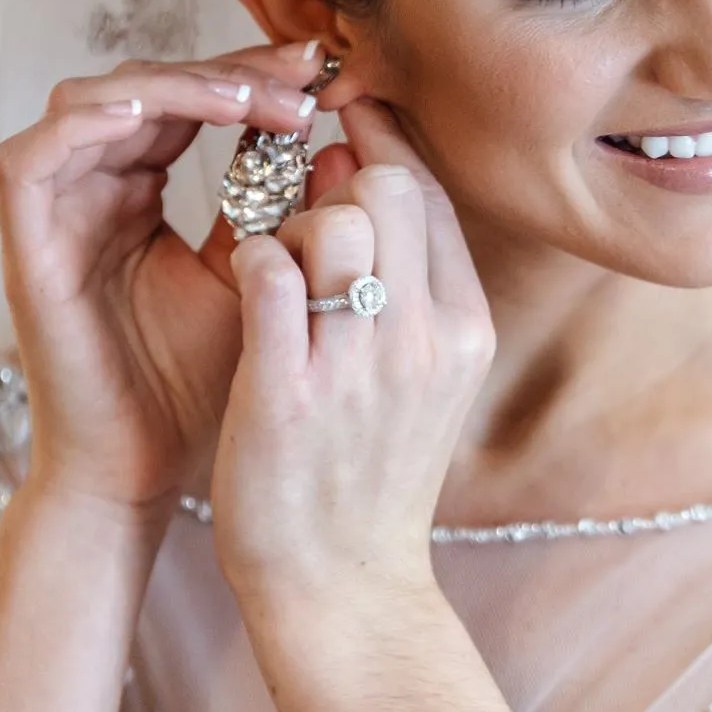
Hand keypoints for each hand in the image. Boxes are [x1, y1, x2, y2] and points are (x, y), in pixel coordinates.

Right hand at [0, 41, 339, 519]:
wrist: (145, 470)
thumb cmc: (202, 387)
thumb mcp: (259, 283)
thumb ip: (284, 216)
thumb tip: (344, 148)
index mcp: (148, 191)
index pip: (195, 102)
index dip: (253, 78)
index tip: (323, 74)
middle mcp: (98, 190)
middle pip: (150, 85)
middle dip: (226, 71)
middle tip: (297, 76)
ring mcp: (59, 214)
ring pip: (94, 101)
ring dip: (170, 87)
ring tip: (245, 100)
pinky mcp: (26, 244)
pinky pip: (32, 157)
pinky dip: (87, 123)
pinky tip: (151, 114)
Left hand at [210, 97, 494, 612]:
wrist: (344, 586)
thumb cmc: (372, 471)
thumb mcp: (425, 372)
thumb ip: (407, 275)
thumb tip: (356, 160)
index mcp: (465, 328)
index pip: (431, 194)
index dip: (383, 143)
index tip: (345, 126)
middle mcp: (424, 341)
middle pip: (386, 190)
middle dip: (336, 180)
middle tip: (305, 208)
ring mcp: (359, 368)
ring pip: (330, 221)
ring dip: (289, 222)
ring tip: (277, 264)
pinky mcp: (289, 394)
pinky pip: (267, 274)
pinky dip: (250, 261)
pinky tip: (247, 289)